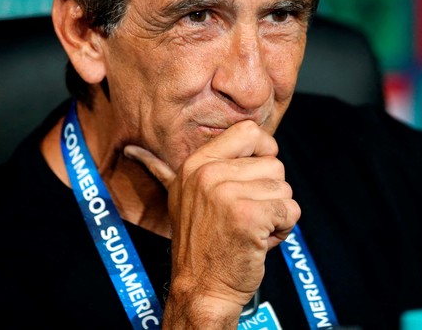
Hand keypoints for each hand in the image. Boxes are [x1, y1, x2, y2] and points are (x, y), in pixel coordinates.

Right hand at [124, 120, 300, 328]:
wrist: (200, 290)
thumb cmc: (202, 244)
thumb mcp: (181, 197)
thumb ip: (162, 170)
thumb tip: (132, 150)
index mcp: (196, 164)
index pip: (249, 131)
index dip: (264, 153)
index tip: (255, 178)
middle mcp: (208, 174)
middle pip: (274, 164)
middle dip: (270, 195)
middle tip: (244, 218)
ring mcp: (226, 194)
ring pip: (284, 190)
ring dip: (277, 215)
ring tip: (250, 230)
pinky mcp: (247, 216)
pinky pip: (290, 211)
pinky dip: (283, 230)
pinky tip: (259, 242)